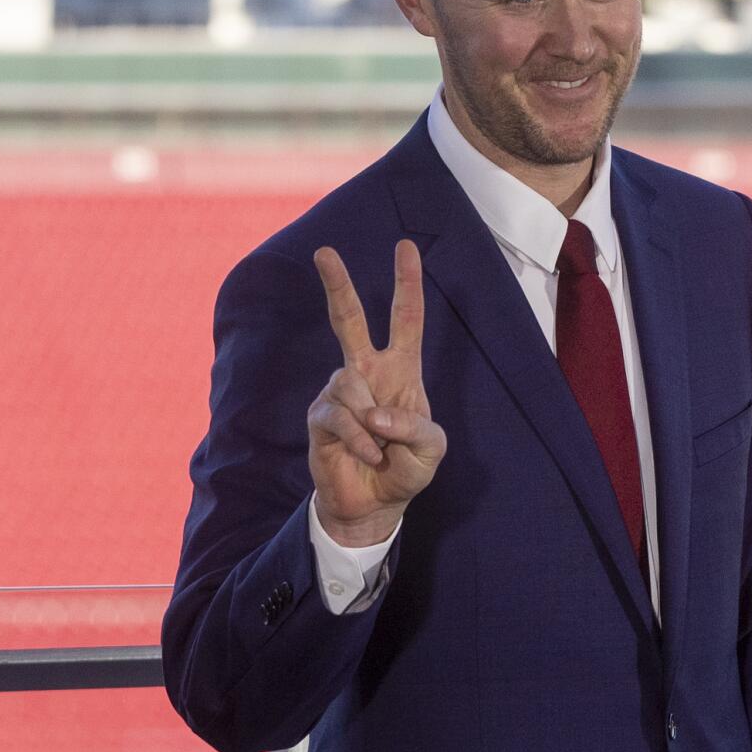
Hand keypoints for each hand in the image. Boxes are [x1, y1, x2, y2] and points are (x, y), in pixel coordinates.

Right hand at [308, 240, 446, 546]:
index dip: (407, 284)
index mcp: (401, 371)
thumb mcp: (431, 450)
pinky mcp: (320, 417)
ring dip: (372, 422)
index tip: (405, 247)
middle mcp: (367, 373)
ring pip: (350, 385)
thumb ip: (415, 428)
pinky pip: (340, 417)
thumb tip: (376, 414)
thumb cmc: (406, 468)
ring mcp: (340, 393)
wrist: (374, 504)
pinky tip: (367, 456)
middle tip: (324, 251)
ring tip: (380, 448)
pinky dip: (359, 440)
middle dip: (338, 285)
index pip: (405, 320)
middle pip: (349, 320)